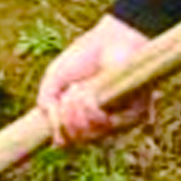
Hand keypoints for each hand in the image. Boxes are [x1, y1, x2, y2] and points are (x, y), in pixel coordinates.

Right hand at [35, 13, 152, 146]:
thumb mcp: (54, 80)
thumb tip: (56, 141)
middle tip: (65, 97)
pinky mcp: (134, 114)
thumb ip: (47, 106)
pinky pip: (105, 125)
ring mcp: (119, 119)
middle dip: (65, 120)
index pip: (73, 141)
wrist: (109, 39)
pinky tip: (87, 94)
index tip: (54, 126)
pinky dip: (90, 111)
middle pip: (79, 141)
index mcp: (85, 116)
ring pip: (90, 136)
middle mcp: (103, 121)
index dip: (60, 137)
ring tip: (76, 90)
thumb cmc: (84, 56)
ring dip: (75, 114)